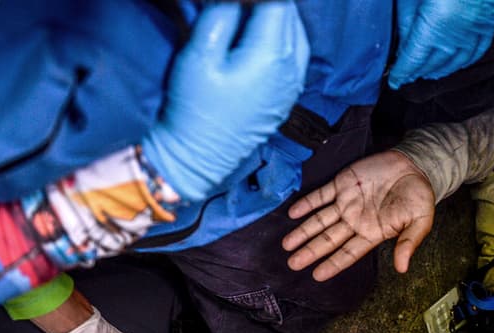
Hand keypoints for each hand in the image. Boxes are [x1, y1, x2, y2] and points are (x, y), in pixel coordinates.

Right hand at [141, 2, 310, 200]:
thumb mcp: (200, 54)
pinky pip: (296, 53)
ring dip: (277, 15)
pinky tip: (263, 31)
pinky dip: (284, 35)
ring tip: (251, 10)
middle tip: (243, 4)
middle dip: (268, 2)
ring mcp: (293, 83)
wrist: (201, 156)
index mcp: (272, 54)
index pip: (277, 2)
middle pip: (290, 15)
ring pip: (297, 32)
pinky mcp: (288, 94)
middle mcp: (291, 68)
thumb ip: (221, 16)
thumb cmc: (196, 108)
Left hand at [283, 151, 435, 281]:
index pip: (348, 253)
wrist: (415, 166)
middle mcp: (356, 221)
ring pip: (320, 220)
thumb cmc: (419, 196)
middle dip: (310, 252)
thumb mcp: (420, 221)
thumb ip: (409, 243)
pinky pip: (321, 195)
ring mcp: (347, 203)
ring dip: (303, 231)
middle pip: (328, 240)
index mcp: (373, 233)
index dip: (333, 264)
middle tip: (292, 264)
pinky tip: (293, 212)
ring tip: (286, 244)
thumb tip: (402, 268)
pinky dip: (307, 203)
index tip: (316, 275)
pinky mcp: (343, 184)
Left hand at [388, 0, 493, 88]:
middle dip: (418, 72)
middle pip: (432, 65)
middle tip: (408, 75)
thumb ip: (407, 24)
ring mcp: (472, 32)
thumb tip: (405, 46)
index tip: (395, 80)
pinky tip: (455, 64)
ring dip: (440, 70)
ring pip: (455, 63)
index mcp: (432, 28)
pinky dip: (464, 62)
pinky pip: (476, 52)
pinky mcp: (486, 25)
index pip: (413, 60)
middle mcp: (454, 36)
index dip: (402, 73)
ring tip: (428, 73)